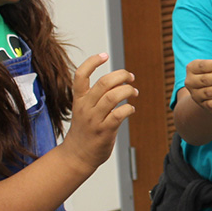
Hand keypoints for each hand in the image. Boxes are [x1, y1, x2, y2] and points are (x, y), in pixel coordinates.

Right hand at [61, 53, 136, 171]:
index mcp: (79, 99)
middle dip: (121, 75)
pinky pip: (119, 114)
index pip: (80, 75)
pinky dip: (129, 108)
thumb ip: (97, 95)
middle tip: (131, 77)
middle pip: (103, 83)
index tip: (105, 55)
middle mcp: (85, 107)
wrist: (77, 155)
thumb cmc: (84, 130)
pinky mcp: (104, 131)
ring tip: (134, 92)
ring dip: (128, 91)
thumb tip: (120, 80)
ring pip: (113, 97)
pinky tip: (131, 109)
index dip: (92, 62)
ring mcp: (94, 119)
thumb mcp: (83, 109)